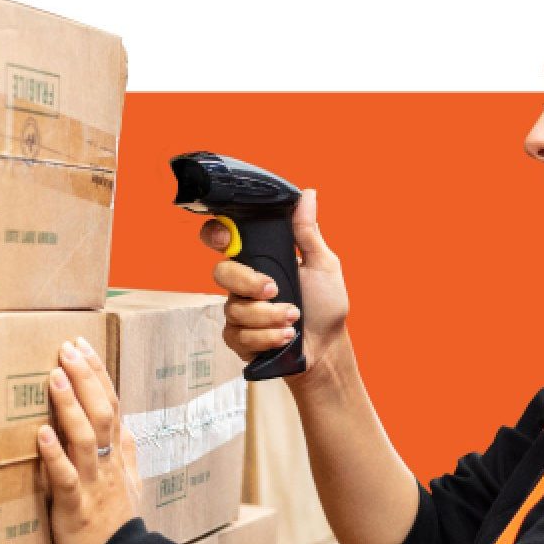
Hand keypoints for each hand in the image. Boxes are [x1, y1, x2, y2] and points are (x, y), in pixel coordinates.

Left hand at [36, 336, 142, 543]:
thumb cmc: (119, 525)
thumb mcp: (130, 483)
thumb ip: (125, 452)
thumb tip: (124, 424)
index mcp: (119, 456)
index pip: (113, 406)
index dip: (99, 375)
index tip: (83, 346)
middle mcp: (109, 464)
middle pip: (102, 413)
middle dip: (86, 378)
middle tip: (67, 348)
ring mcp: (95, 484)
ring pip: (86, 439)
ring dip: (70, 406)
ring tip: (54, 376)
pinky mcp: (76, 508)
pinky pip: (66, 478)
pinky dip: (54, 456)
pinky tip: (40, 434)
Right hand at [202, 188, 350, 388]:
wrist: (327, 348)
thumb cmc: (326, 306)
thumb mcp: (323, 265)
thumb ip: (308, 233)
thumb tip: (307, 195)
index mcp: (261, 260)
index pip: (224, 239)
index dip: (216, 234)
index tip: (226, 238)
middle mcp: (244, 284)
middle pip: (221, 273)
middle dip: (249, 284)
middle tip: (275, 290)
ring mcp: (239, 311)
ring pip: (233, 308)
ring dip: (269, 316)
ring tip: (293, 320)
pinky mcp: (239, 338)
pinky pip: (237, 335)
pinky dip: (265, 337)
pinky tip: (284, 338)